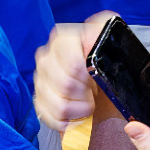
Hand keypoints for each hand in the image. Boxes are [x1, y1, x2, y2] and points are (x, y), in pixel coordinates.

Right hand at [33, 17, 106, 132]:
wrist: (102, 78)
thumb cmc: (107, 61)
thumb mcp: (111, 41)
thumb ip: (104, 31)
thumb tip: (97, 28)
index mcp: (62, 40)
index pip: (70, 62)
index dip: (86, 74)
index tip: (95, 77)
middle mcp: (46, 57)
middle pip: (63, 85)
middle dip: (84, 93)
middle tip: (94, 91)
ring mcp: (40, 80)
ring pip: (57, 105)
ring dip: (79, 109)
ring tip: (87, 102)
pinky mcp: (39, 100)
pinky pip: (49, 117)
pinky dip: (67, 121)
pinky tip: (77, 114)